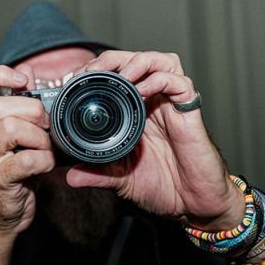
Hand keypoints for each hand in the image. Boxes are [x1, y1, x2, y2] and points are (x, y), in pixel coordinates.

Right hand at [0, 65, 54, 234]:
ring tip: (46, 148)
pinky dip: (44, 160)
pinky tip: (46, 165)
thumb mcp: (17, 136)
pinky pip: (25, 160)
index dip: (0, 75)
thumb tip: (28, 71)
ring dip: (38, 137)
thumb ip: (20, 104)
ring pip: (10, 129)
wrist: (3, 216)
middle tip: (46, 125)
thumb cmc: (13, 174)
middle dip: (31, 110)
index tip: (23, 82)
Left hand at [66, 50, 243, 230]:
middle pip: (136, 60)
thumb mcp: (122, 181)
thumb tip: (70, 176)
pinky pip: (180, 83)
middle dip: (111, 60)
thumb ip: (97, 175)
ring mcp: (172, 106)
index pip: (116, 75)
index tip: (73, 80)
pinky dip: (161, 80)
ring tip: (120, 75)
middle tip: (91, 73)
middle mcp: (154, 103)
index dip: (96, 71)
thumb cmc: (164, 187)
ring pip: (160, 62)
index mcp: (136, 113)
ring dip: (138, 61)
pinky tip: (143, 90)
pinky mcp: (190, 113)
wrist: (194, 204)